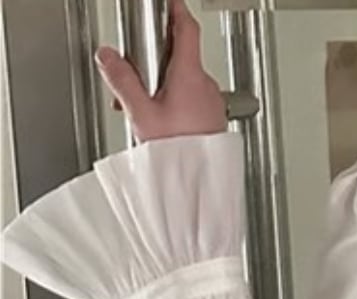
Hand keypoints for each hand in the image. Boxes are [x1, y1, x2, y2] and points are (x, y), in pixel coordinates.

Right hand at [94, 0, 227, 141]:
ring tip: (147, 111)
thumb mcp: (142, 114)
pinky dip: (176, 104)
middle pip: (179, 58)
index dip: (177, 10)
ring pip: (185, 82)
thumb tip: (108, 56)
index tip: (169, 2)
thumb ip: (123, 80)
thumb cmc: (181, 154)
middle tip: (136, 77)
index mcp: (191, 76)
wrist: (201, 188)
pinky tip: (163, 122)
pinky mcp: (215, 122)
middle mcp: (207, 87)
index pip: (187, 29)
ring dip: (163, 88)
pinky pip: (193, 102)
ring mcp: (213, 105)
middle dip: (155, 63)